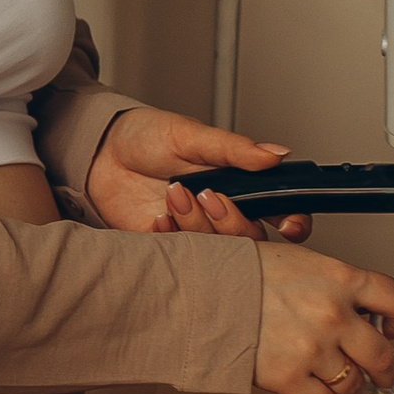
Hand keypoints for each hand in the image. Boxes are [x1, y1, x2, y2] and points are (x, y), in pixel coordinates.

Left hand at [85, 109, 311, 243]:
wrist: (101, 153)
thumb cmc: (148, 137)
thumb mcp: (192, 135)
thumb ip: (234, 149)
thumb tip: (277, 154)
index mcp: (239, 185)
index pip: (281, 211)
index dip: (293, 222)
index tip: (290, 224)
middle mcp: (222, 213)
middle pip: (253, 239)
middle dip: (234, 222)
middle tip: (208, 196)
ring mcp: (197, 232)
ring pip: (219, 250)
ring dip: (197, 225)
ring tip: (173, 194)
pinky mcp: (168, 246)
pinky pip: (182, 257)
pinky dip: (171, 238)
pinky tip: (157, 217)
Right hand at [253, 249, 393, 393]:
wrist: (198, 291)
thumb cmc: (240, 272)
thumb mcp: (298, 260)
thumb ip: (333, 283)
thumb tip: (357, 303)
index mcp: (340, 280)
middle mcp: (333, 315)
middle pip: (383, 356)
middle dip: (386, 371)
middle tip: (382, 373)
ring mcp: (312, 349)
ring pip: (353, 384)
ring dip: (349, 386)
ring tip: (336, 378)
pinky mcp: (289, 377)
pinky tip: (312, 388)